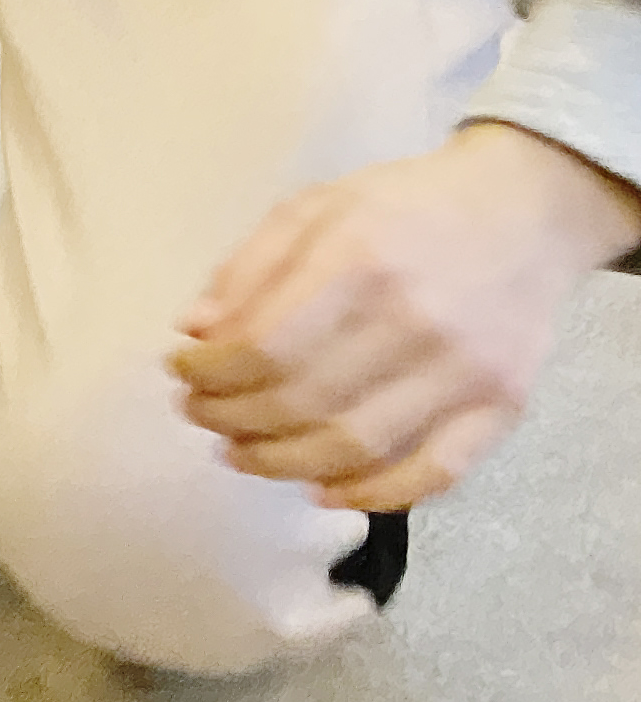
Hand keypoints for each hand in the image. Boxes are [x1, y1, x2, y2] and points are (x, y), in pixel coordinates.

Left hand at [169, 120, 640, 510]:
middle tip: (199, 415)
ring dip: (283, 463)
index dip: (209, 373)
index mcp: (359, 261)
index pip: (265, 346)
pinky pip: (436, 473)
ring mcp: (466, 372)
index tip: (179, 374)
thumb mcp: (313, 207)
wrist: (523, 212)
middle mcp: (415, 321)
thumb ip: (249, 268)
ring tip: (240, 451)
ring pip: (359, 446)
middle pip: (304, 402)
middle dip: (233, 419)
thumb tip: (194, 332)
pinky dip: (375, 495)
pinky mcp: (505, 407)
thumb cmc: (404, 206)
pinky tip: (322, 490)